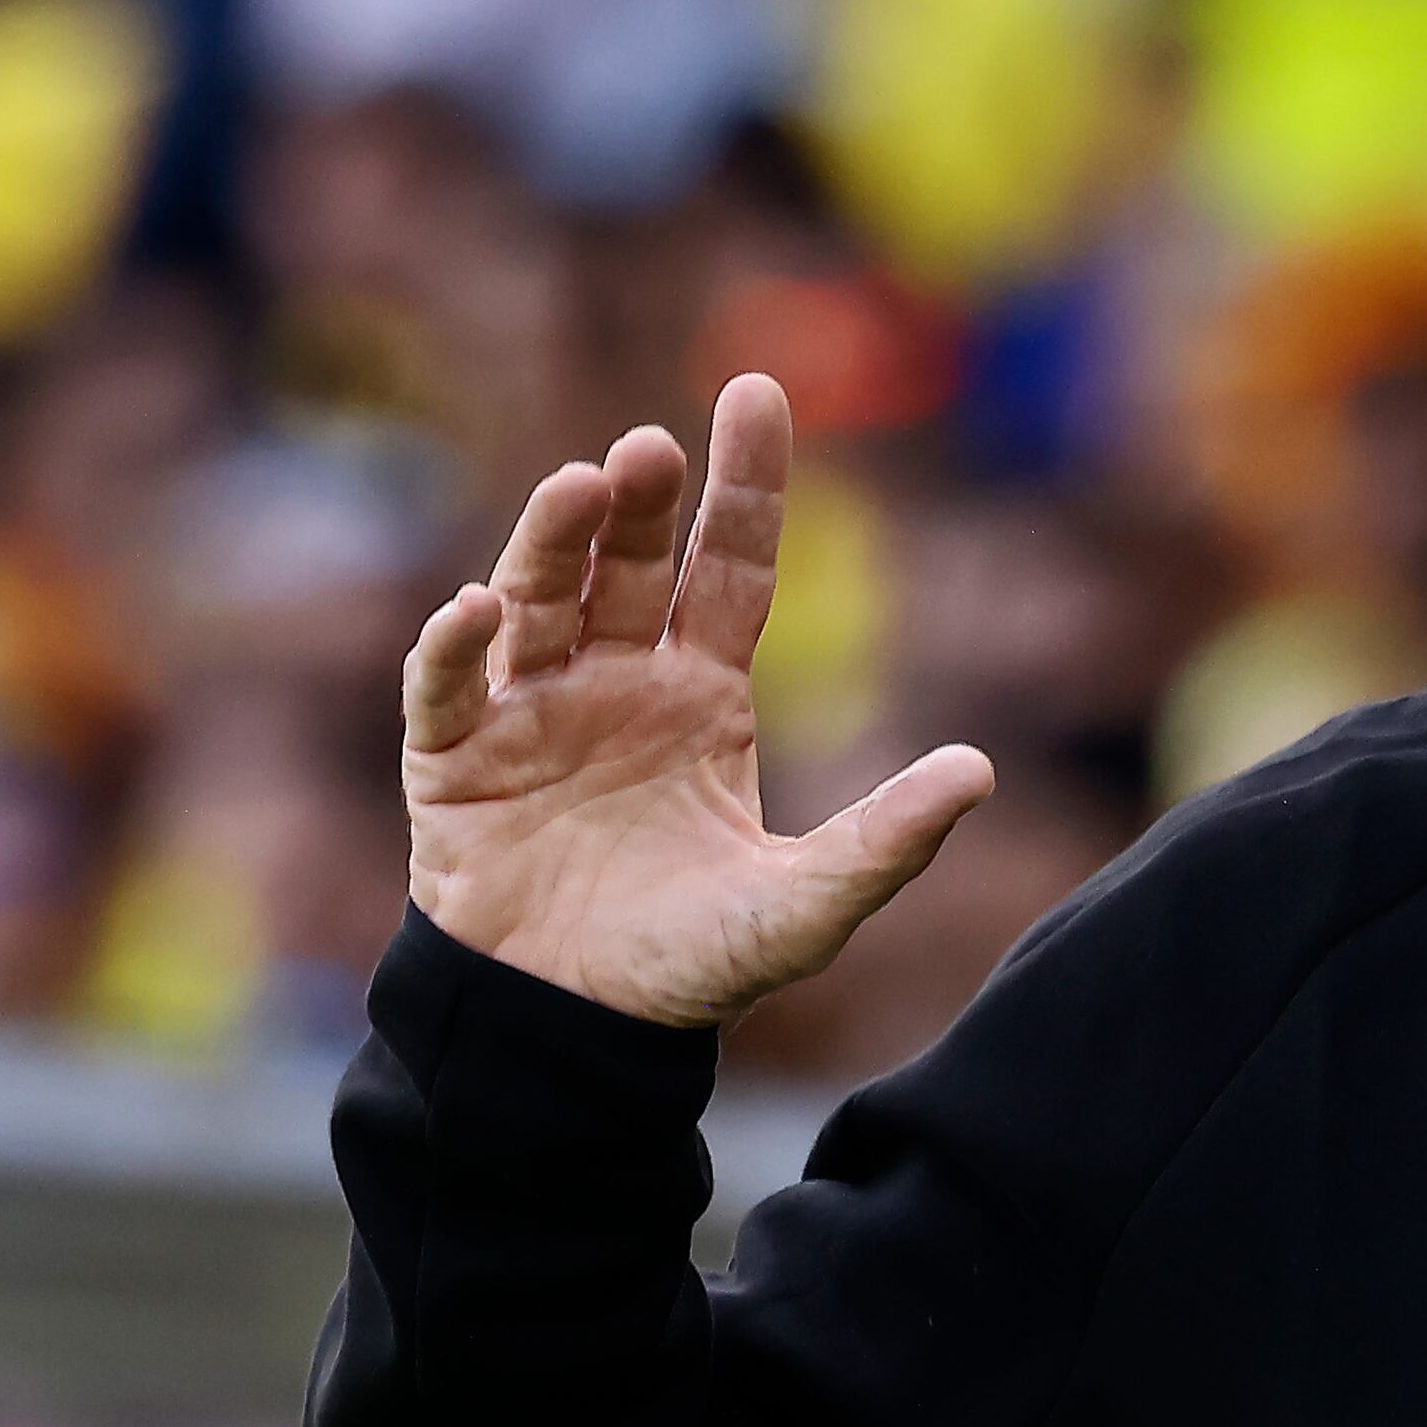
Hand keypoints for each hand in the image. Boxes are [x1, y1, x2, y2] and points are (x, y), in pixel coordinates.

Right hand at [401, 374, 992, 1027]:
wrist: (576, 1036)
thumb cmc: (688, 964)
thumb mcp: (804, 905)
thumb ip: (885, 842)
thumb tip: (980, 771)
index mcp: (701, 696)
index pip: (728, 565)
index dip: (743, 483)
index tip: (755, 390)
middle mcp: (613, 683)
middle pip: (624, 565)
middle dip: (634, 502)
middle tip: (651, 448)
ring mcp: (529, 715)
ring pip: (534, 600)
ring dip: (551, 541)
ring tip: (582, 486)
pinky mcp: (455, 764)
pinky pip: (446, 690)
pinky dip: (454, 648)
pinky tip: (479, 610)